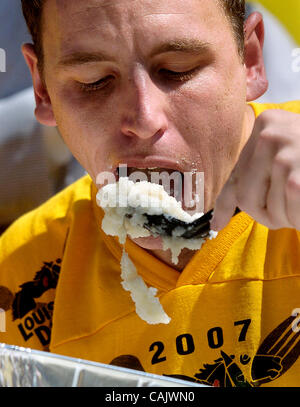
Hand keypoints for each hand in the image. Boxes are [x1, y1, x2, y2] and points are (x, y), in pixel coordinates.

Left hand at [211, 109, 299, 230]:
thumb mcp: (286, 154)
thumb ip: (259, 174)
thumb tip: (220, 217)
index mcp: (265, 126)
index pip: (236, 175)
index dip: (224, 206)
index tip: (216, 225)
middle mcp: (270, 134)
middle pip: (245, 197)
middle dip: (265, 214)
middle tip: (288, 212)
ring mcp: (285, 154)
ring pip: (264, 209)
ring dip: (286, 217)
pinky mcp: (297, 179)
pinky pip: (285, 213)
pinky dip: (297, 218)